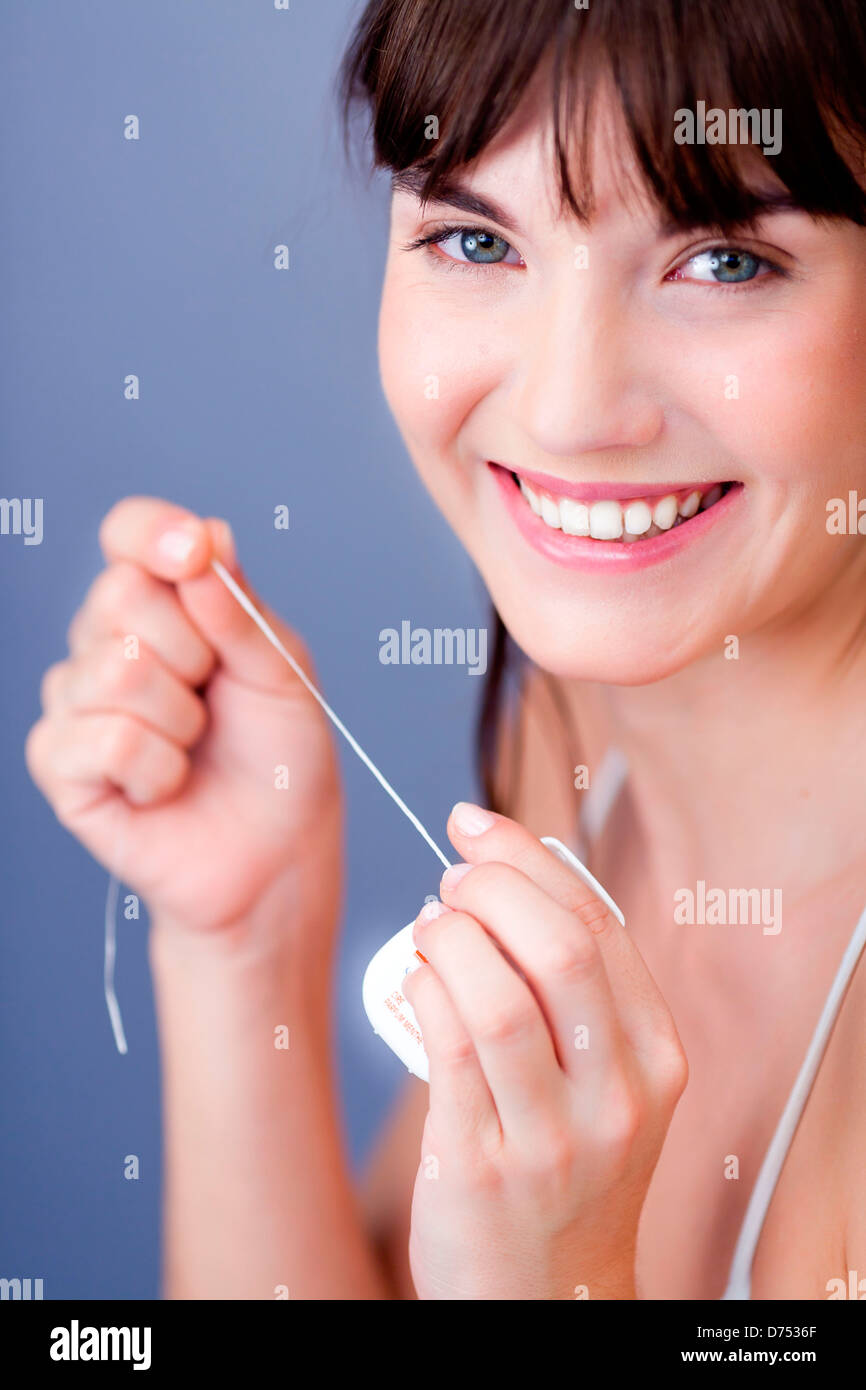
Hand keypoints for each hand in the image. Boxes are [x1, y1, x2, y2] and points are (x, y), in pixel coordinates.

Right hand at [26, 497, 341, 950]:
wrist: (277, 852)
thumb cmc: (279, 758)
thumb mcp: (282, 671)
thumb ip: (239, 608)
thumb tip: (205, 537)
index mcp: (165, 605)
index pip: (128, 534)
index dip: (152, 533)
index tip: (193, 551)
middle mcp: (108, 642)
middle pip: (118, 595)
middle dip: (193, 651)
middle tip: (214, 697)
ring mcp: (77, 702)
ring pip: (113, 671)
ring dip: (180, 719)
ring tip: (194, 746)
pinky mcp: (61, 764)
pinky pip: (104, 740)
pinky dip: (158, 769)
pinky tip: (167, 785)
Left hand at [402, 803, 687, 1299]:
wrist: (549, 1295)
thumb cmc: (568, 1165)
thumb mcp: (608, 1081)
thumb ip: (578, 991)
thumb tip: (508, 871)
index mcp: (657, 1055)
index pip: (598, 924)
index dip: (528, 857)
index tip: (475, 825)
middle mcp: (618, 1096)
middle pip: (557, 949)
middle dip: (491, 887)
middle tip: (452, 878)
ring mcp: (554, 1138)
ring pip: (498, 998)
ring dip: (450, 938)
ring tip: (433, 927)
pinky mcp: (484, 1168)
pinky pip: (448, 1052)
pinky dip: (424, 989)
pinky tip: (417, 974)